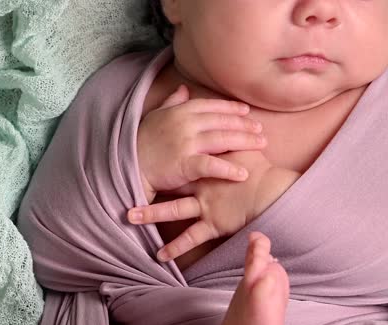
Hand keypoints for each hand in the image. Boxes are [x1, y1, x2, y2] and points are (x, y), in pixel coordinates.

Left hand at [127, 150, 300, 261]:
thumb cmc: (262, 171)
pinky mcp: (213, 224)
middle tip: (121, 180)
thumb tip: (227, 119)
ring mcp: (206, 205)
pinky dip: (176, 248)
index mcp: (207, 164)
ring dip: (152, 214)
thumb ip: (229, 136)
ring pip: (174, 210)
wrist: (274, 191)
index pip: (180, 156)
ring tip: (129, 217)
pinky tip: (159, 256)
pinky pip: (191, 238)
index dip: (161, 154)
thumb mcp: (244, 147)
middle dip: (148, 180)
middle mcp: (202, 184)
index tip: (141, 152)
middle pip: (169, 181)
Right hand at [137, 84, 266, 202]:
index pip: (210, 106)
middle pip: (221, 121)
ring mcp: (184, 143)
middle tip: (261, 129)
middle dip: (244, 124)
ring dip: (244, 141)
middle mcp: (184, 124)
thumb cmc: (141, 143)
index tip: (246, 111)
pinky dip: (228, 169)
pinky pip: (211, 165)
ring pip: (221, 139)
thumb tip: (184, 88)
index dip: (230, 108)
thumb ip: (172, 102)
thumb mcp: (154, 116)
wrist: (126, 167)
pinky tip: (243, 173)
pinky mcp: (183, 164)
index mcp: (179, 111)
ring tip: (261, 145)